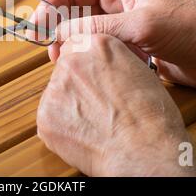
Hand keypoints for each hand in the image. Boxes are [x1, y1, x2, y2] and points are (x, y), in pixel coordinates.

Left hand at [37, 34, 195, 175]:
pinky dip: (62, 126)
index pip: (76, 45)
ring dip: (68, 105)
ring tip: (94, 121)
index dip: (85, 65)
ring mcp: (54, 88)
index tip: (90, 78)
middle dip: (76, 84)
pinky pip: (49, 117)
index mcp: (96, 44)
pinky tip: (84, 133)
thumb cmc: (150, 116)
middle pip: (64, 68)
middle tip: (96, 104)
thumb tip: (97, 65)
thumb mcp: (137, 69)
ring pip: (56, 93)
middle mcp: (71, 61)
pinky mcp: (45, 115)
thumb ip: (110, 59)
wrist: (146, 151)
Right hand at [43, 0, 195, 87]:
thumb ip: (98, 29)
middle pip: (74, 10)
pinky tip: (86, 69)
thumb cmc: (191, 26)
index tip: (35, 27)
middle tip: (48, 51)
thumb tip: (61, 35)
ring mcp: (122, 23)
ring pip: (85, 31)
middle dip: (58, 27)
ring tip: (64, 62)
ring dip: (72, 44)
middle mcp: (117, 1)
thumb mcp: (140, 24)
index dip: (49, 5)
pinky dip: (89, 56)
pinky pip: (100, 48)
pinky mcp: (129, 44)